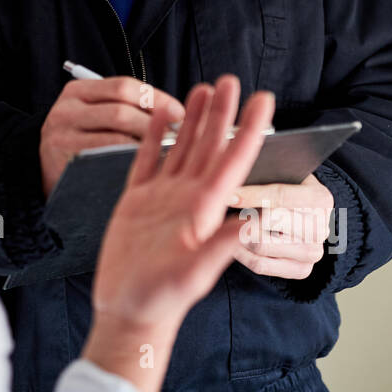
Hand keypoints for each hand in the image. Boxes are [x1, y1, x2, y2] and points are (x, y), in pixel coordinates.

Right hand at [38, 77, 185, 196]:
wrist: (48, 169)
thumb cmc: (85, 139)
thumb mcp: (96, 114)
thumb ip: (126, 106)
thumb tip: (175, 111)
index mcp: (77, 90)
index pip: (123, 86)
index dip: (156, 98)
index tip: (180, 113)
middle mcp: (65, 109)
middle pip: (121, 111)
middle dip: (155, 124)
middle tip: (178, 137)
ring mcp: (61, 136)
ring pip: (115, 138)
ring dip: (146, 145)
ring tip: (167, 152)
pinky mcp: (62, 163)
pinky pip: (105, 161)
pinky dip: (129, 162)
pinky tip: (145, 165)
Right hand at [81, 75, 274, 391]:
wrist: (128, 311)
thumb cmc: (162, 299)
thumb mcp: (194, 274)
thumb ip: (221, 247)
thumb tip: (251, 221)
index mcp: (204, 210)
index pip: (233, 161)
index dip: (248, 129)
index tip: (263, 101)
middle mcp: (187, 197)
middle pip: (209, 145)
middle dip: (221, 112)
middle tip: (232, 80)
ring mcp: (162, 197)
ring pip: (181, 147)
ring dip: (194, 118)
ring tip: (204, 88)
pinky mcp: (137, 200)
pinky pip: (147, 159)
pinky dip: (155, 135)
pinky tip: (163, 114)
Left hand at [228, 174, 334, 279]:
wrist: (300, 215)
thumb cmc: (284, 187)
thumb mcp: (281, 174)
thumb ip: (263, 173)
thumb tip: (234, 171)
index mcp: (321, 198)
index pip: (280, 195)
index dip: (250, 194)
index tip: (226, 193)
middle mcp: (320, 228)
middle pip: (270, 222)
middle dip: (240, 216)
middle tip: (216, 210)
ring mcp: (313, 252)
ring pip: (261, 245)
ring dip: (236, 235)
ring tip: (220, 224)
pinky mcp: (302, 270)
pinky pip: (261, 265)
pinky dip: (240, 254)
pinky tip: (228, 242)